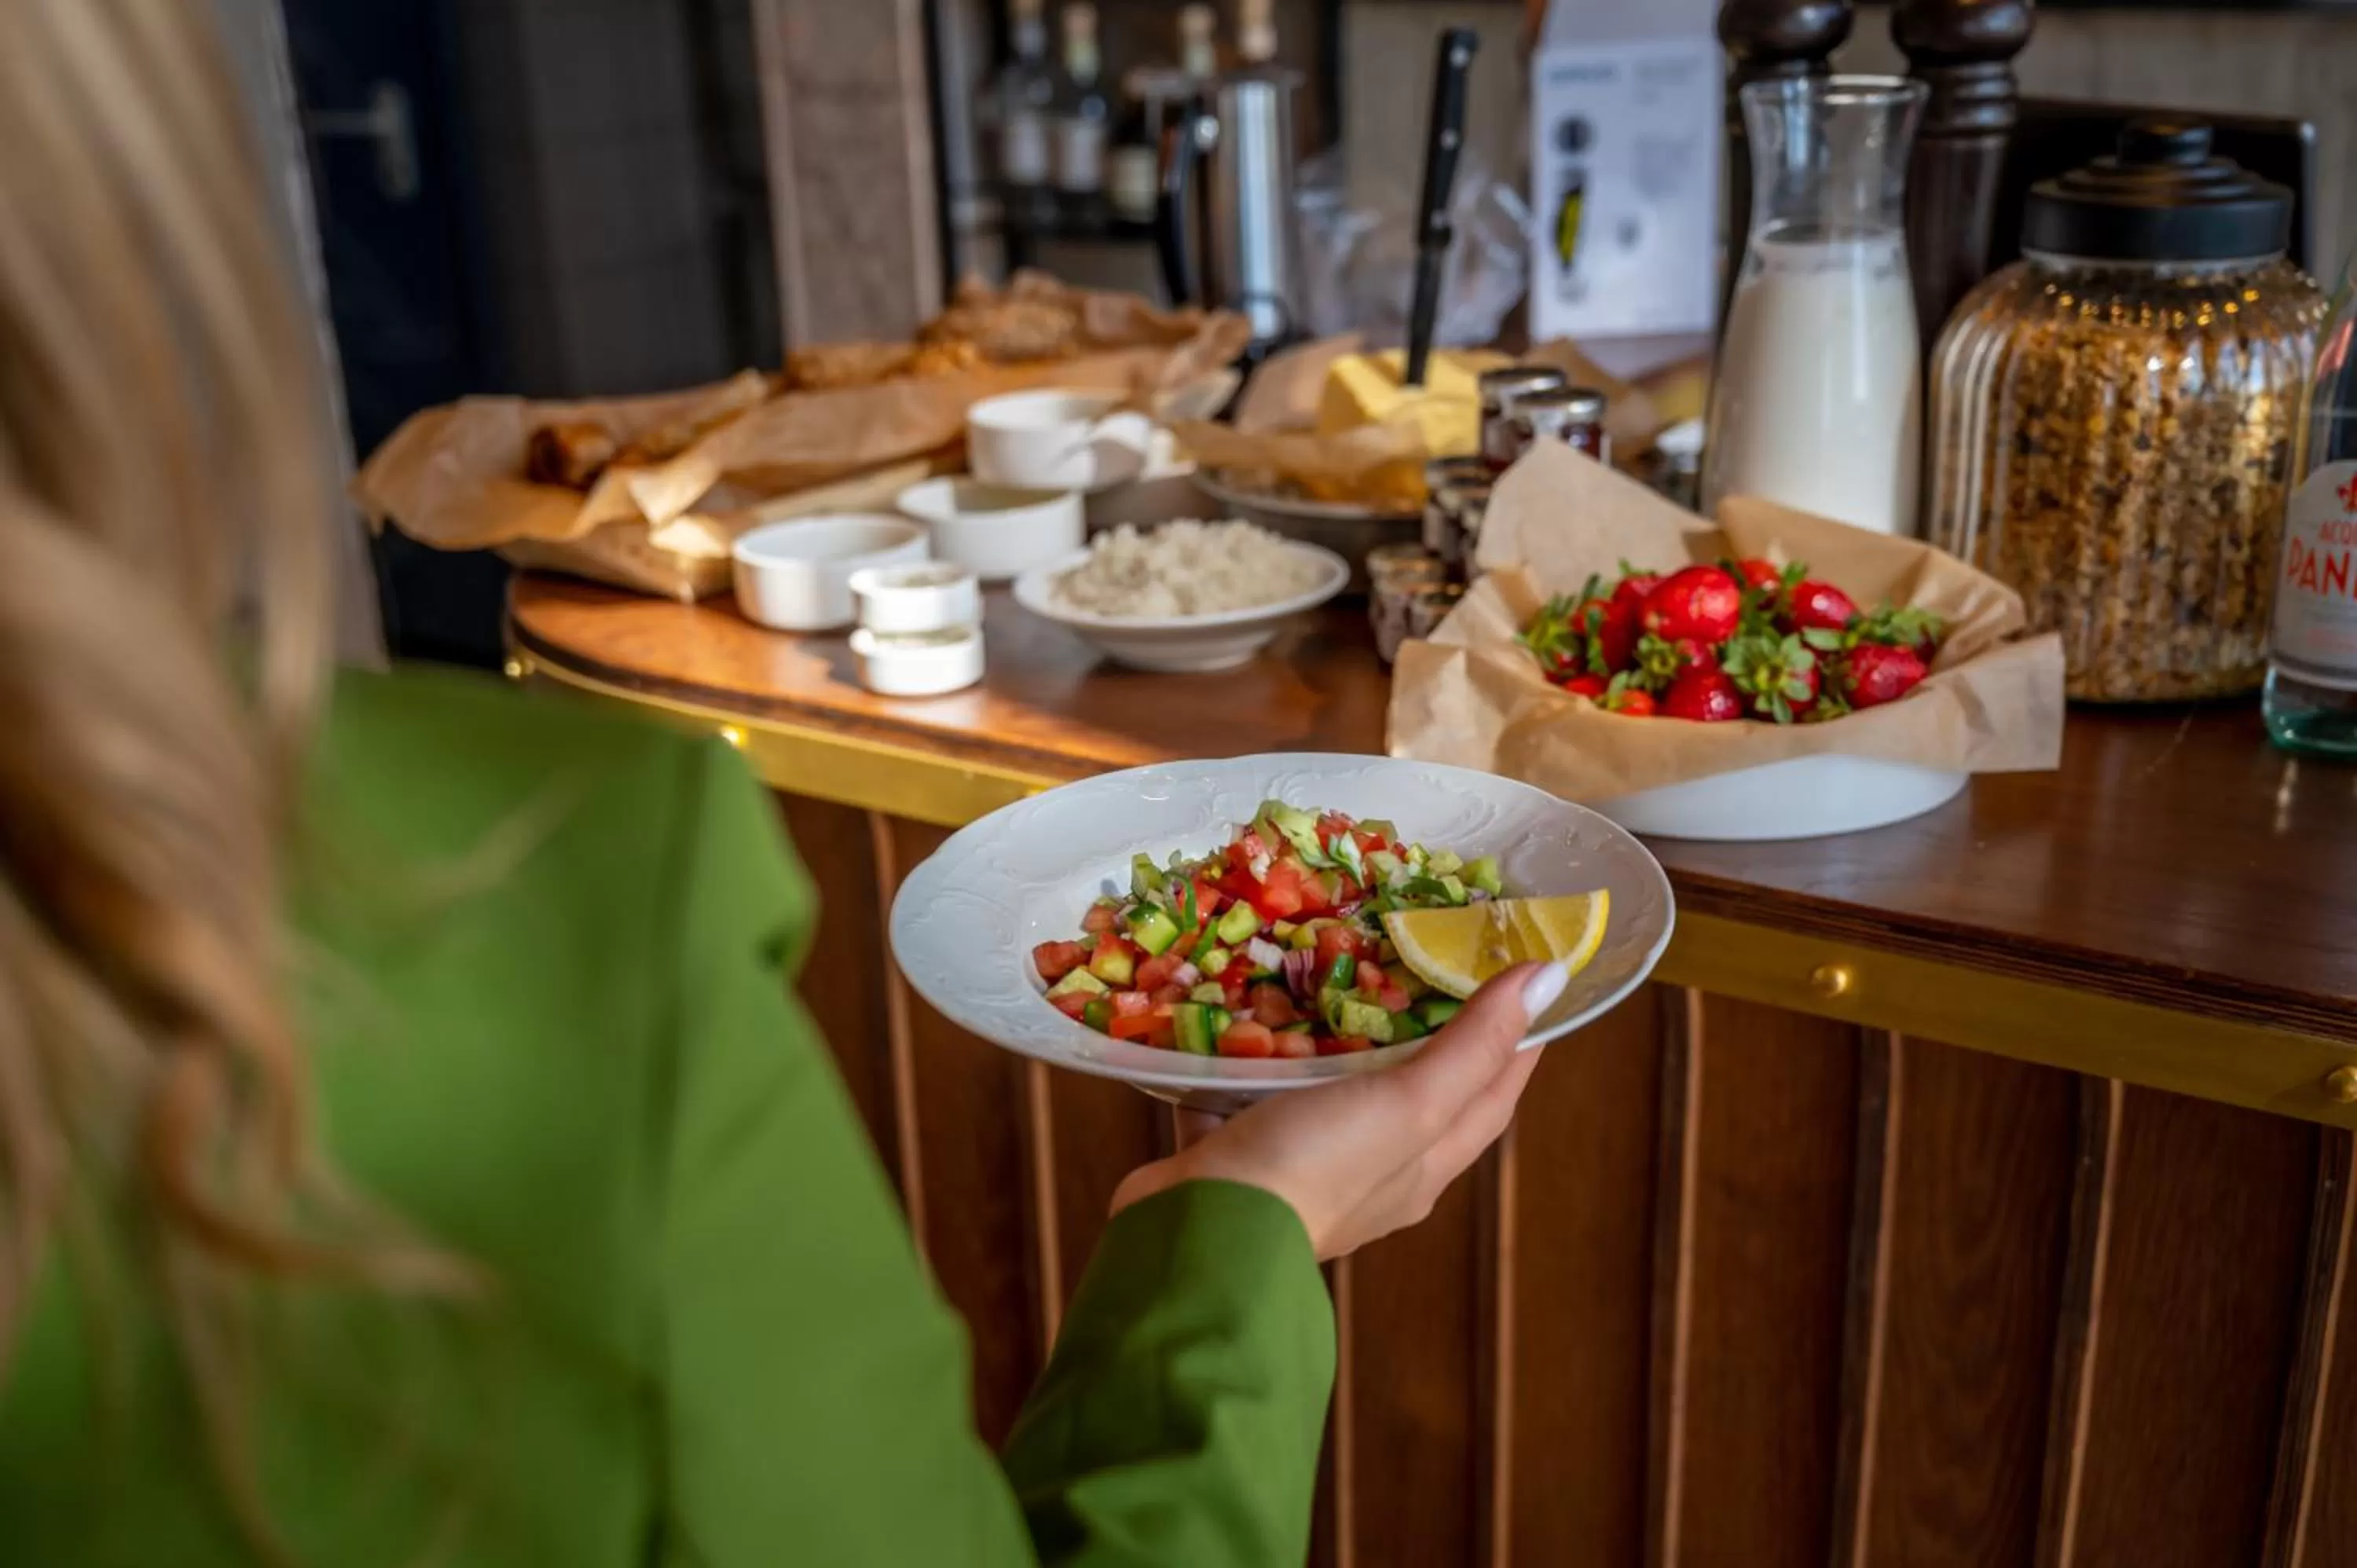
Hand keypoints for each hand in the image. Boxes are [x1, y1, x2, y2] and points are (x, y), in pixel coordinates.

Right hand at [1110, 962, 1568, 1260]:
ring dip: (1337, 1038)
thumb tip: (1553, 978)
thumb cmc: (1315, 1168)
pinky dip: (1260, 1054)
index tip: (1526, 978)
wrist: (1196, 1234)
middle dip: (1425, 1028)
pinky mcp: (1242, 1153)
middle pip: (1417, 1092)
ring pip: (1333, 1089)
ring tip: (1337, 970)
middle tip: (1426, 955)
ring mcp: (1303, 1165)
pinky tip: (1249, 1010)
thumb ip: (1474, 1044)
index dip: (1516, 1039)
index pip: (1492, 1095)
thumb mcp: (1408, 1103)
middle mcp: (1372, 1172)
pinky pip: (1258, 1092)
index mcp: (1424, 1166)